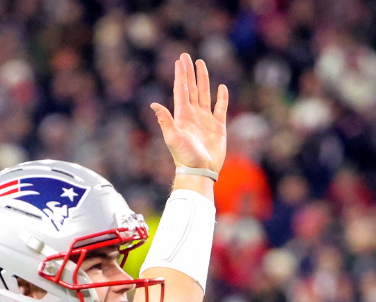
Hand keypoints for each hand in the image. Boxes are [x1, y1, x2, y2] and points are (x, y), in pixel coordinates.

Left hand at [151, 54, 228, 173]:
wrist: (199, 171)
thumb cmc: (184, 157)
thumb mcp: (173, 138)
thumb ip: (165, 120)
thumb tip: (153, 104)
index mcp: (182, 115)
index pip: (181, 90)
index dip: (180, 75)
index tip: (179, 61)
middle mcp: (193, 115)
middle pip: (191, 88)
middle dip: (189, 72)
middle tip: (187, 56)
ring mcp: (206, 120)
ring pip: (205, 94)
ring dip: (203, 80)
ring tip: (201, 65)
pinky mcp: (218, 127)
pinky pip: (220, 108)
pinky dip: (222, 98)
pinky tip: (221, 88)